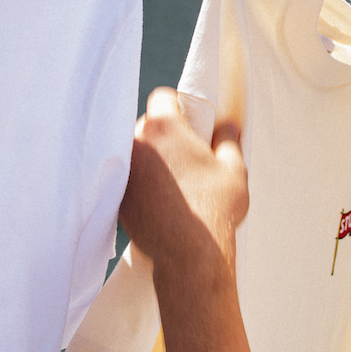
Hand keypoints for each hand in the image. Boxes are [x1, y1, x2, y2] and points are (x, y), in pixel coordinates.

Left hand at [120, 88, 248, 292]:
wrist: (188, 254)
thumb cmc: (214, 208)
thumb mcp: (234, 169)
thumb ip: (228, 139)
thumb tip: (228, 126)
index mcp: (163, 126)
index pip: (162, 97)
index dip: (178, 106)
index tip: (190, 121)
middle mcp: (135, 143)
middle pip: (146, 124)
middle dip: (163, 133)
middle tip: (185, 153)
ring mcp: (122, 171)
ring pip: (136, 151)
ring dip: (150, 158)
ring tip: (173, 179)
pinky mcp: (116, 196)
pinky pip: (128, 178)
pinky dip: (140, 182)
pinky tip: (160, 198)